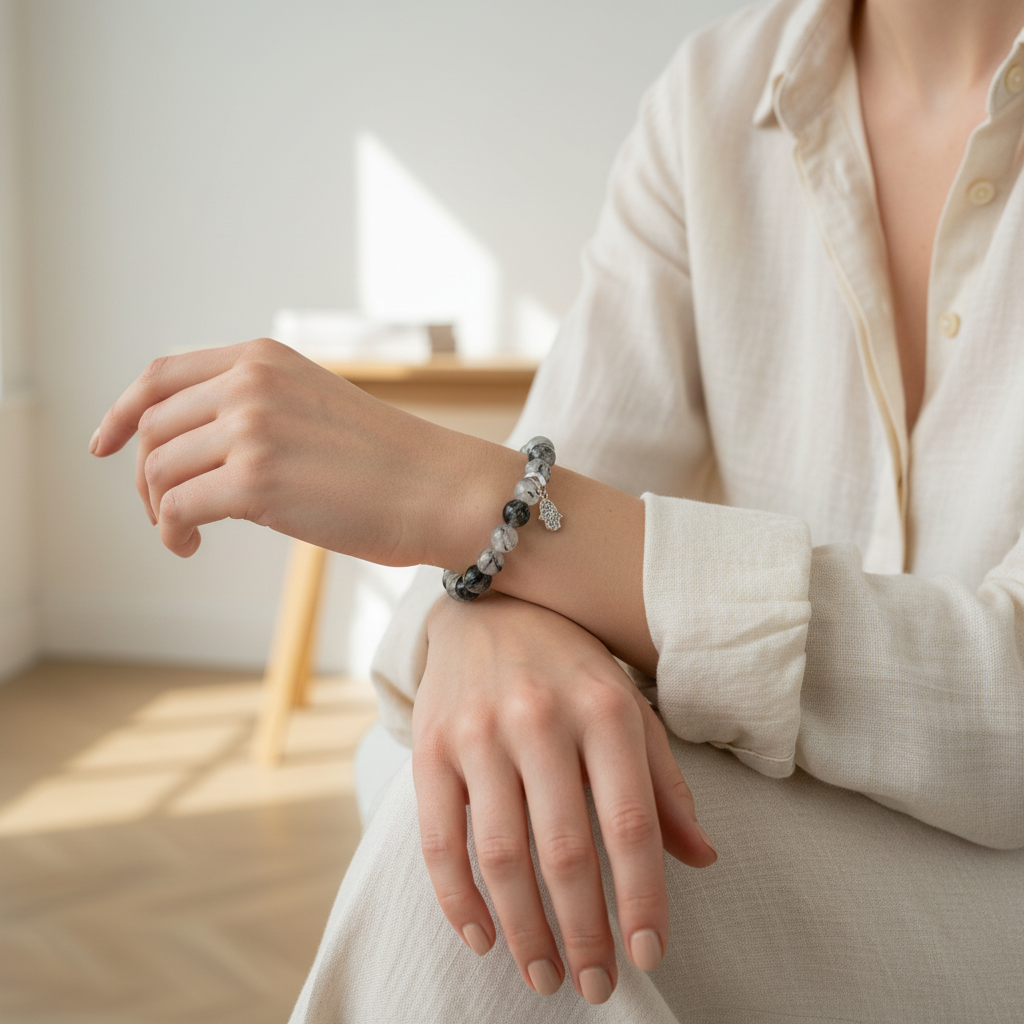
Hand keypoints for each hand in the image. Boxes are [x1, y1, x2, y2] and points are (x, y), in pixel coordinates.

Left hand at [89, 339, 475, 563]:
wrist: (441, 489)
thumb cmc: (389, 462)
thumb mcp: (315, 407)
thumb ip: (256, 409)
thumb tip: (194, 450)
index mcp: (263, 359)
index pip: (161, 375)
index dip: (121, 412)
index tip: (104, 446)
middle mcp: (251, 384)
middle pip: (152, 427)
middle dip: (143, 476)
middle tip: (163, 512)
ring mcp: (252, 429)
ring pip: (158, 470)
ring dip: (158, 510)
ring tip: (184, 534)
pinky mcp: (257, 482)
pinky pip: (177, 508)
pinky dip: (172, 533)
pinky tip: (191, 547)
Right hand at [412, 594, 716, 1004]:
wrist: (488, 604)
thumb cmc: (570, 666)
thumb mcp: (629, 706)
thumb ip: (664, 782)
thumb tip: (701, 858)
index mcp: (604, 708)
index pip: (630, 822)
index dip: (642, 898)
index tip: (650, 952)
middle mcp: (540, 719)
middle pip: (565, 850)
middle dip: (583, 932)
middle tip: (595, 984)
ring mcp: (478, 733)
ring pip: (500, 855)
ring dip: (524, 930)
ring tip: (544, 974)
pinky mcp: (430, 746)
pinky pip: (439, 839)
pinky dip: (458, 900)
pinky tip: (482, 938)